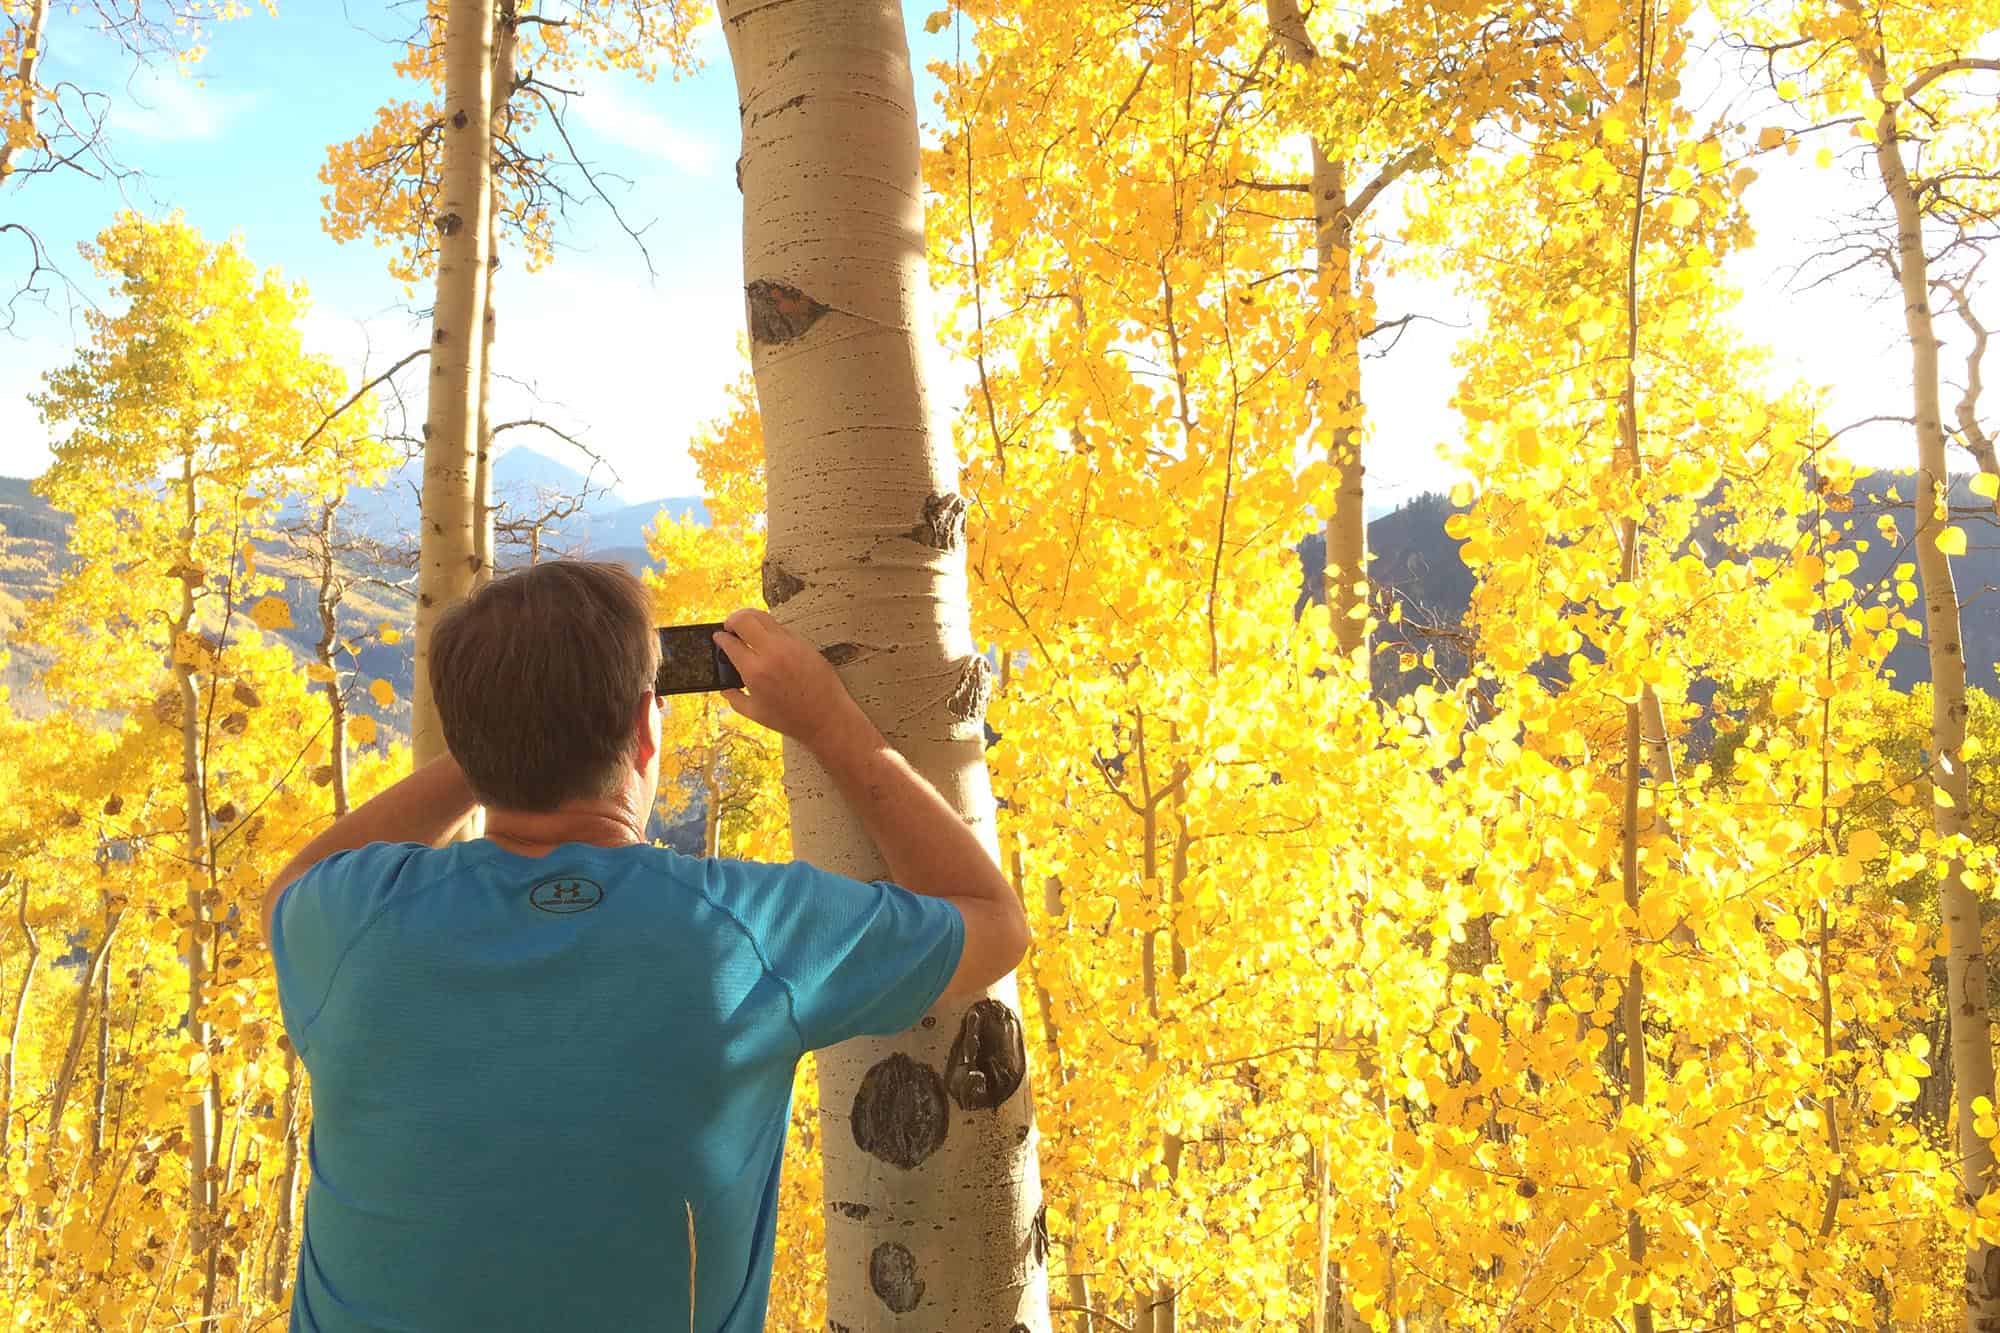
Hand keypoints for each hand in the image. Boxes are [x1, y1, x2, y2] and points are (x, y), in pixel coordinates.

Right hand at [713, 609, 862, 749]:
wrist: (826, 717)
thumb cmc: (792, 719)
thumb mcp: (755, 712)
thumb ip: (735, 698)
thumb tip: (725, 688)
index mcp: (755, 670)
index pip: (730, 642)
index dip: (720, 637)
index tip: (718, 637)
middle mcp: (772, 653)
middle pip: (745, 618)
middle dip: (732, 619)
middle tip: (729, 626)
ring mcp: (790, 645)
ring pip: (765, 617)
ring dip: (751, 619)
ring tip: (746, 627)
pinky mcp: (804, 644)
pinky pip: (782, 628)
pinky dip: (770, 629)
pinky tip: (767, 639)